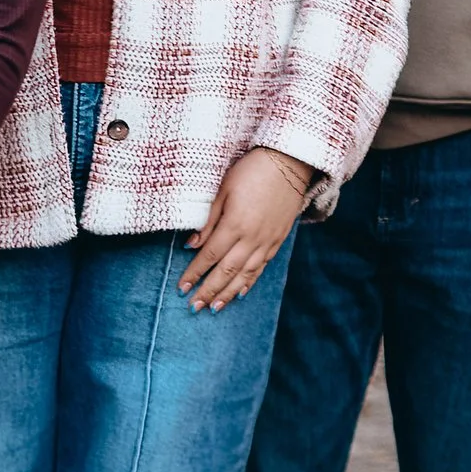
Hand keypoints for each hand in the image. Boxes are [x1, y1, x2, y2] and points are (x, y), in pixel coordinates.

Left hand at [179, 146, 309, 311]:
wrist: (289, 163)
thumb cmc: (251, 171)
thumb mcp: (223, 189)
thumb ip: (208, 220)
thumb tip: (191, 245)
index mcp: (235, 224)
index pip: (210, 256)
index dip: (194, 274)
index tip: (181, 288)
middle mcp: (252, 238)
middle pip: (226, 271)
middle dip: (208, 291)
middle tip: (193, 307)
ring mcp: (267, 241)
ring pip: (245, 274)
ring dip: (227, 293)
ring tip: (214, 308)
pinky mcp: (278, 240)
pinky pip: (261, 267)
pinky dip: (249, 282)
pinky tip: (239, 292)